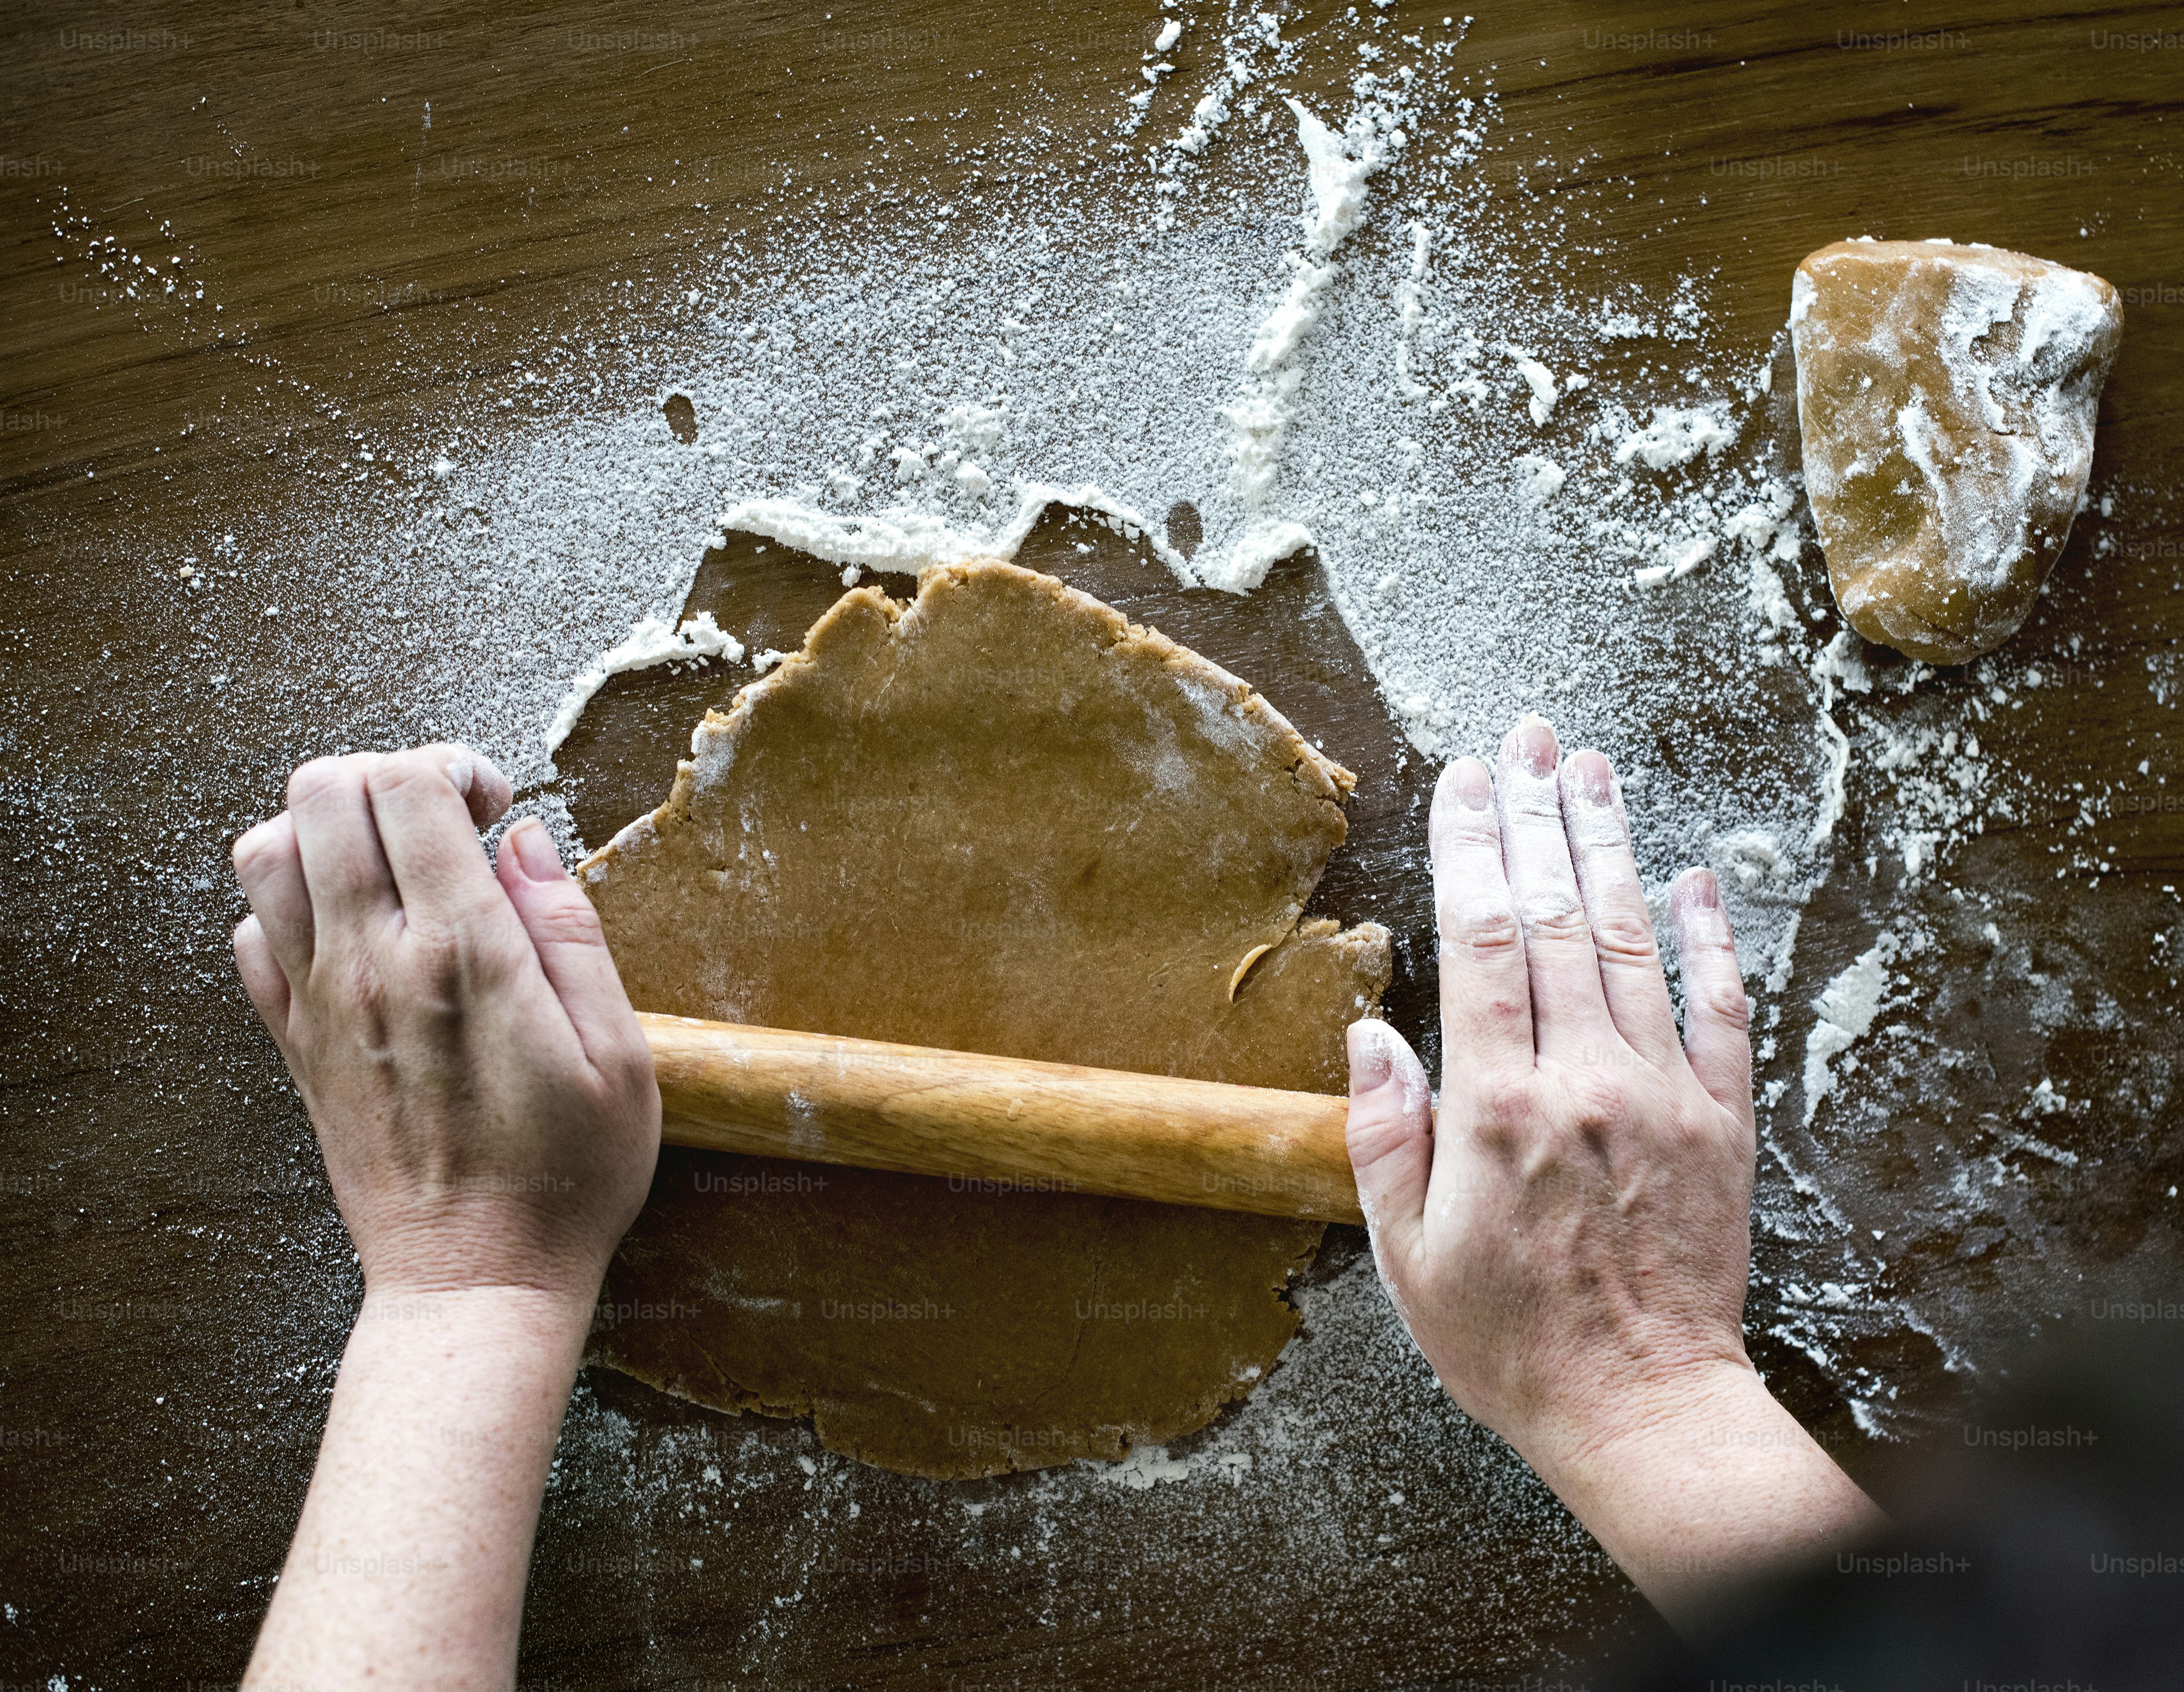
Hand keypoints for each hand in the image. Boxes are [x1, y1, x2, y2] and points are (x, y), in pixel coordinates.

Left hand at [231, 744, 659, 1301]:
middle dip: (388, 776)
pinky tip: (356, 931)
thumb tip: (526, 843)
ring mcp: (320, 1002)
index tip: (498, 808)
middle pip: (323, 792)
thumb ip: (571, 931)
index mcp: (463, 953)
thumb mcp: (620, 1053)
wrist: (476, 1280)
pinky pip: (250, 936)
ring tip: (391, 863)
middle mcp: (373, 963)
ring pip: (265, 852)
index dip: (454, 766)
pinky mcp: (294, 1045)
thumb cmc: (566, 1175)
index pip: (408, 786)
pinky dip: (291, 906)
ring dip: (326, 831)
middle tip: (446, 823)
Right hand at [1346, 715, 1877, 1625]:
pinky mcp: (1724, 1125)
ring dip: (1612, 847)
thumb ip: (1385, 1135)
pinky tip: (1695, 876)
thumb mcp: (1406, 1257)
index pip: (1485, 941)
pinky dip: (1709, 938)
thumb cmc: (1510, 1344)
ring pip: (1636, 942)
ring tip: (1595, 769)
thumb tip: (1373, 1031)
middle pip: (1562, 917)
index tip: (1467, 776)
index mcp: (1499, 1108)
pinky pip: (1721, 1010)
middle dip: (1539, 815)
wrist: (1646, 1413)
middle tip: (1533, 735)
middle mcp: (1586, 1081)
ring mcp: (1665, 1096)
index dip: (1473, 848)